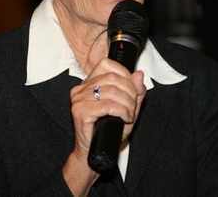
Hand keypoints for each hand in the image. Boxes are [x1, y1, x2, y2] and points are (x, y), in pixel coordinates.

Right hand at [62, 58, 145, 193]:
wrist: (94, 153)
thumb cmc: (109, 130)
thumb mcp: (127, 108)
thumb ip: (135, 91)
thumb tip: (139, 74)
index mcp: (89, 82)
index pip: (107, 64)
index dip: (125, 74)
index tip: (133, 90)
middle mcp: (81, 88)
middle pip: (113, 78)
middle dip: (130, 92)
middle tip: (133, 107)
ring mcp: (79, 99)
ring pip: (112, 91)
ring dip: (128, 103)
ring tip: (130, 114)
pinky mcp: (80, 111)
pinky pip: (108, 105)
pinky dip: (122, 111)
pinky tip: (125, 118)